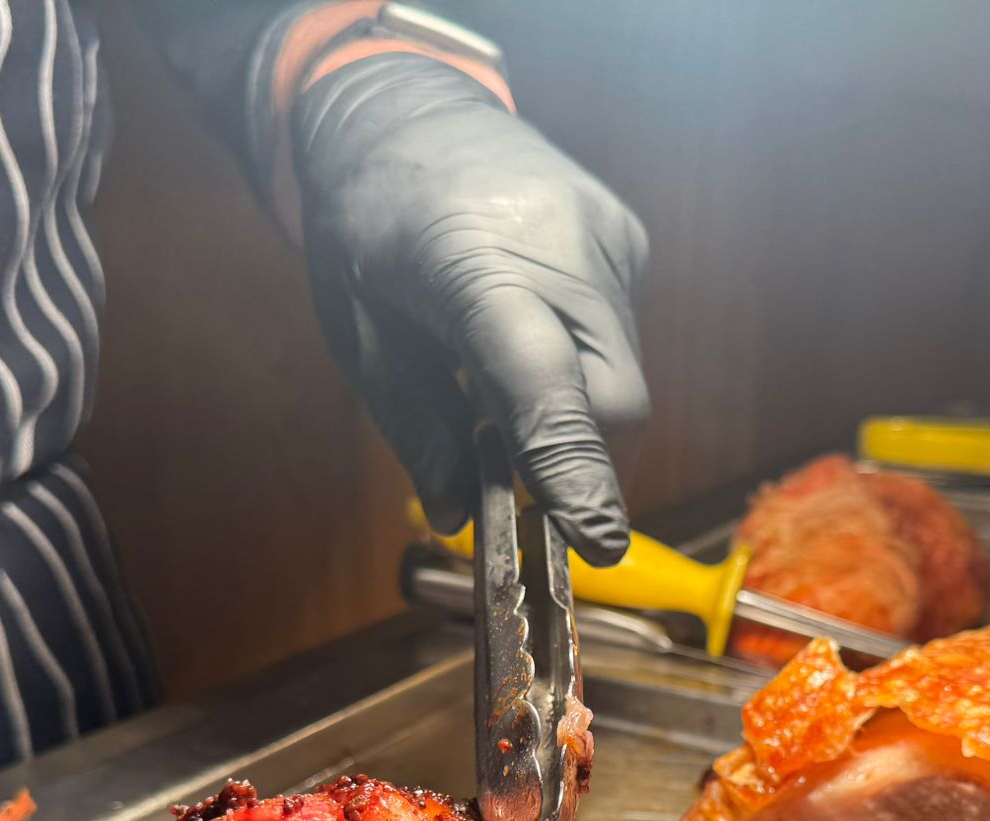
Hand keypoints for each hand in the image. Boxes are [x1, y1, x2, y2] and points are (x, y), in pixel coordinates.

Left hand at [292, 54, 648, 564]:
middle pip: (613, 402)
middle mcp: (562, 248)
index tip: (596, 542)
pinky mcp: (629, 240)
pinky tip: (532, 332)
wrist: (406, 108)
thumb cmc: (368, 223)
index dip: (574, 472)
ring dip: (577, 414)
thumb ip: (418, 429)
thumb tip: (464, 518)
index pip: (546, 388)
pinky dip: (584, 364)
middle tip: (515, 480)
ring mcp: (607, 239)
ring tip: (503, 390)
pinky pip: (623, 335)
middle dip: (577, 461)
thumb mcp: (360, 334)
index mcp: (476, 267)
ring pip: (626, 376)